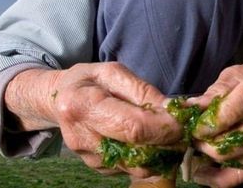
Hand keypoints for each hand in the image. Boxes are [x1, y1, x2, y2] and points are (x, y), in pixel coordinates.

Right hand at [5, 62, 182, 177]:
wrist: (59, 100)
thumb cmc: (89, 81)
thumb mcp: (113, 73)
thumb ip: (142, 91)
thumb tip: (171, 110)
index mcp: (83, 106)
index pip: (133, 127)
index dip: (164, 127)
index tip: (182, 122)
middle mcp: (82, 138)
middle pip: (137, 152)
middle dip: (167, 144)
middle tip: (182, 130)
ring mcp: (88, 158)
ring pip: (138, 167)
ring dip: (160, 154)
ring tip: (166, 133)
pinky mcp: (97, 169)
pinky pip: (131, 168)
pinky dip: (146, 157)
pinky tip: (148, 140)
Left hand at [187, 56, 242, 186]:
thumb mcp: (236, 74)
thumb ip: (216, 91)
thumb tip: (192, 108)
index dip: (223, 116)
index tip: (199, 126)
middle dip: (219, 141)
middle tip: (195, 140)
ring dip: (220, 157)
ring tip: (199, 150)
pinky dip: (226, 177)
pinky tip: (204, 174)